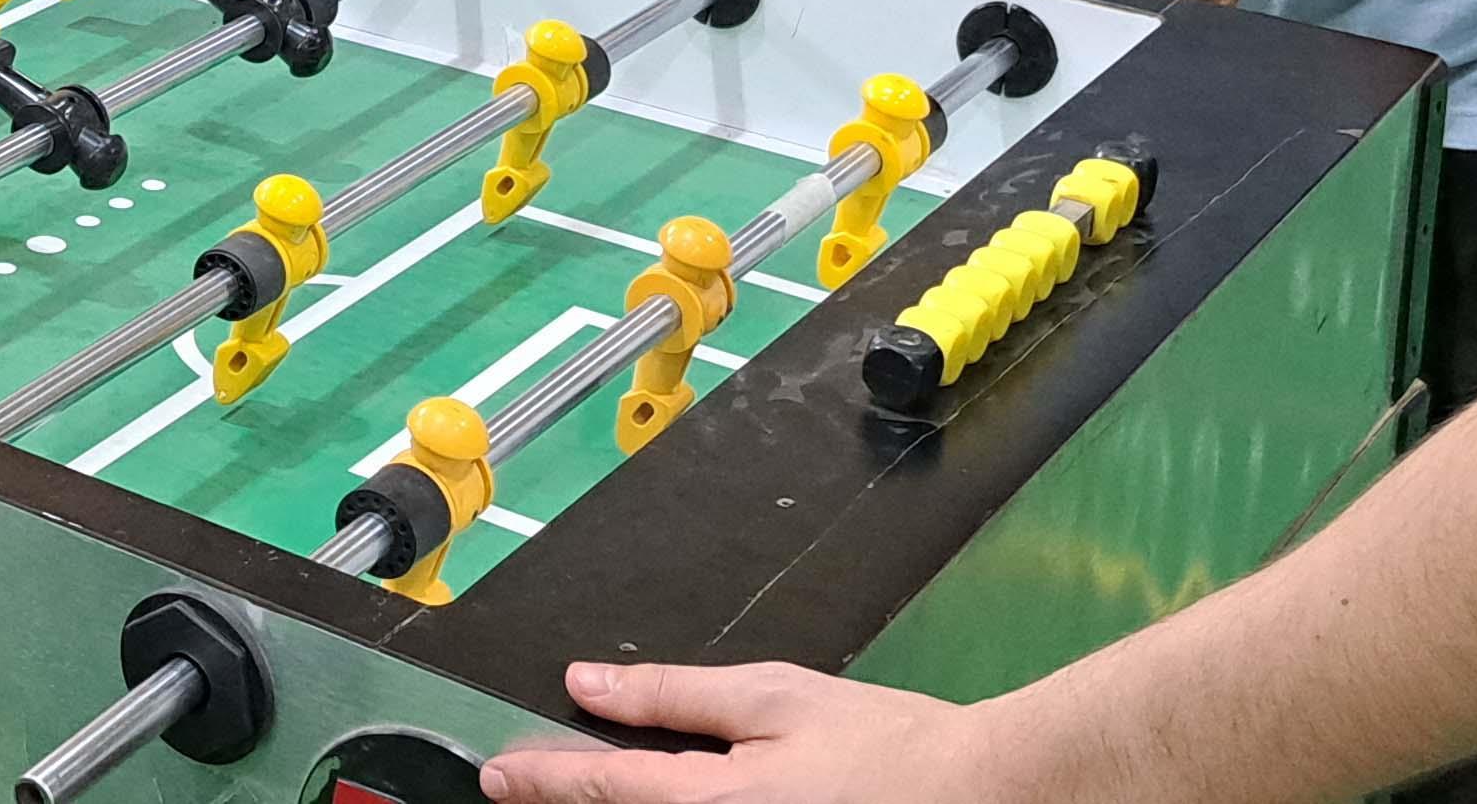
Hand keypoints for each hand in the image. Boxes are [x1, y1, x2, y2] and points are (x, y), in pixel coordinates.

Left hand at [485, 659, 994, 801]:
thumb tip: (588, 684)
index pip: (598, 788)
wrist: (981, 796)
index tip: (495, 771)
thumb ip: (673, 695)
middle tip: (529, 783)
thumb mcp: (773, 697)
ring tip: (589, 787)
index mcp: (713, 801)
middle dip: (569, 803)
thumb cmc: (888, 746)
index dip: (537, 777)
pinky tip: (670, 797)